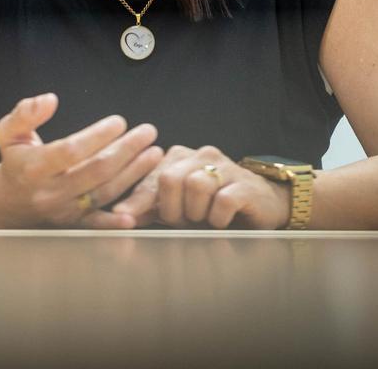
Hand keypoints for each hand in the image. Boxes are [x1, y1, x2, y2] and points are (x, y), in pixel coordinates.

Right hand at [0, 92, 163, 227]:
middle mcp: (50, 191)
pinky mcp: (73, 224)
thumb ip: (26, 113)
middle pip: (95, 171)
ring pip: (104, 192)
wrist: (6, 202)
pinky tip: (137, 213)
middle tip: (147, 132)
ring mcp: (63, 210)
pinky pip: (98, 224)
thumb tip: (49, 100)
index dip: (98, 136)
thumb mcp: (8, 131)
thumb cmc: (15, 161)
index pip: (71, 150)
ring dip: (134, 173)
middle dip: (126, 150)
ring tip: (154, 153)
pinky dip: (116, 221)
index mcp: (34, 166)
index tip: (119, 122)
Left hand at [111, 145, 290, 229]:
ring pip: (195, 186)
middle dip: (171, 209)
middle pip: (169, 179)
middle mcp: (198, 155)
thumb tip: (118, 216)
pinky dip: (217, 218)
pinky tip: (221, 221)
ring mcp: (223, 166)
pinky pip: (222, 200)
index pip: (150, 178)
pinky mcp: (244, 183)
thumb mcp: (177, 207)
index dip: (137, 201)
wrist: (260, 205)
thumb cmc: (211, 207)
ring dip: (196, 212)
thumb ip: (149, 208)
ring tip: (204, 219)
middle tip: (183, 220)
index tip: (122, 217)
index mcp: (177, 157)